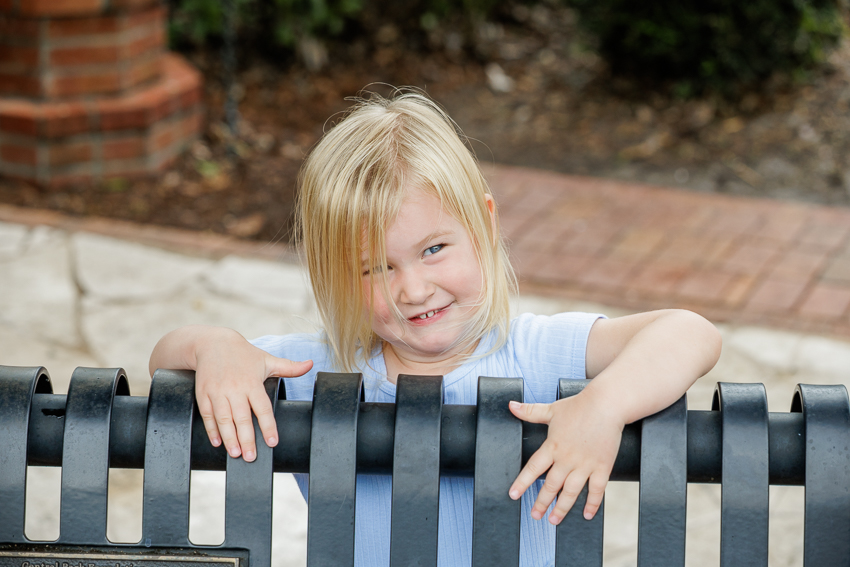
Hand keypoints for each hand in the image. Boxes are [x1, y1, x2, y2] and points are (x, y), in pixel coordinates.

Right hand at [192, 328, 311, 461]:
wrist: (212, 343)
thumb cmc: (243, 354)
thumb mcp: (267, 359)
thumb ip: (289, 367)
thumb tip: (310, 364)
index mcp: (252, 382)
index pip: (262, 408)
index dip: (268, 426)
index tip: (272, 442)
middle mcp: (235, 389)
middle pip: (242, 417)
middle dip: (247, 439)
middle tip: (251, 457)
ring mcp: (217, 392)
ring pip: (223, 419)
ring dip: (229, 438)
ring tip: (236, 454)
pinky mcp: (203, 394)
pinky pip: (207, 414)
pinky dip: (211, 429)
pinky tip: (217, 442)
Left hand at [507, 389, 622, 523]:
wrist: (607, 404)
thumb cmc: (579, 406)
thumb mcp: (551, 409)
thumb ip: (530, 411)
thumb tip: (511, 405)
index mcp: (552, 446)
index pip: (533, 468)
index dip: (522, 482)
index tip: (514, 495)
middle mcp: (567, 458)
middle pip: (551, 485)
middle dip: (541, 502)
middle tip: (535, 515)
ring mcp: (585, 464)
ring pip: (571, 491)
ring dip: (562, 508)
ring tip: (554, 520)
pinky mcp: (602, 466)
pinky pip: (597, 490)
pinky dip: (592, 503)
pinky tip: (587, 514)